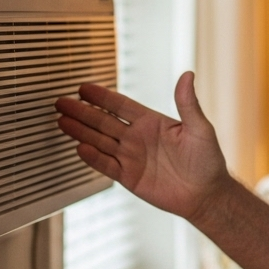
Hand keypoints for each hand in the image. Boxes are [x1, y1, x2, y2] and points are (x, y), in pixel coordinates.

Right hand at [55, 72, 230, 221]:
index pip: (121, 105)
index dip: (102, 97)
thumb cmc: (207, 160)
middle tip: (62, 102)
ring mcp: (131, 157)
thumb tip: (187, 74)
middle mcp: (137, 138)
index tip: (83, 88)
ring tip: (62, 121)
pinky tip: (79, 147)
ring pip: (100, 141)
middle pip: (104, 122)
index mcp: (151, 122)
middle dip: (82, 112)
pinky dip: (93, 158)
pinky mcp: (129, 177)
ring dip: (81, 131)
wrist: (206, 194)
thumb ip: (188, 103)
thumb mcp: (199, 128)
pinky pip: (107, 165)